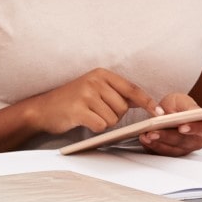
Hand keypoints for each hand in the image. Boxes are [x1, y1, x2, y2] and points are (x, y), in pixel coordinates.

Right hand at [26, 69, 158, 135]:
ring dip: (103, 123)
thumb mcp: (94, 89)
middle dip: (114, 115)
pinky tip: (84, 121)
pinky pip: (100, 125)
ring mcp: (86, 94)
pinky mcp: (78, 110)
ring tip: (89, 115)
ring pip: (112, 119)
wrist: (43, 109)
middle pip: (122, 107)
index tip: (157, 112)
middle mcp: (95, 81)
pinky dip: (95, 128)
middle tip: (97, 111)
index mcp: (102, 74)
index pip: (131, 88)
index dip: (146, 101)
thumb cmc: (72, 101)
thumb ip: (117, 93)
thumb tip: (144, 101)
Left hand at [138, 92, 201, 156]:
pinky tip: (144, 140)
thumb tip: (173, 116)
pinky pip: (161, 153)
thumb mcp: (180, 100)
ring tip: (145, 136)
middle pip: (183, 142)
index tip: (182, 127)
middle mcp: (196, 140)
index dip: (194, 129)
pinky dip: (151, 147)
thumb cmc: (178, 105)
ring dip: (156, 143)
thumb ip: (182, 107)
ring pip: (171, 150)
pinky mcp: (171, 153)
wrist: (169, 112)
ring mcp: (184, 149)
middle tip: (153, 132)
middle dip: (166, 137)